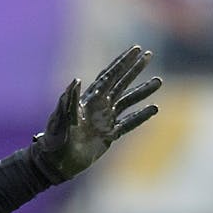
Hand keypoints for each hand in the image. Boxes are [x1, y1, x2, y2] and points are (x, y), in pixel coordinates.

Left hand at [31, 45, 161, 182]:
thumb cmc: (54, 140)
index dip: (122, 62)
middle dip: (134, 69)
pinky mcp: (109, 135)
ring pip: (128, 101)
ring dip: (143, 91)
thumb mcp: (60, 119)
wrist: (55, 163)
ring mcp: (105, 120)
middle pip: (120, 83)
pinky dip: (141, 116)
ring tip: (158, 81)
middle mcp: (98, 107)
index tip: (137, 49)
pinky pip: (129, 123)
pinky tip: (154, 108)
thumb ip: (68, 100)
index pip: (108, 76)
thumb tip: (76, 80)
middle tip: (149, 55)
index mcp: (88, 100)